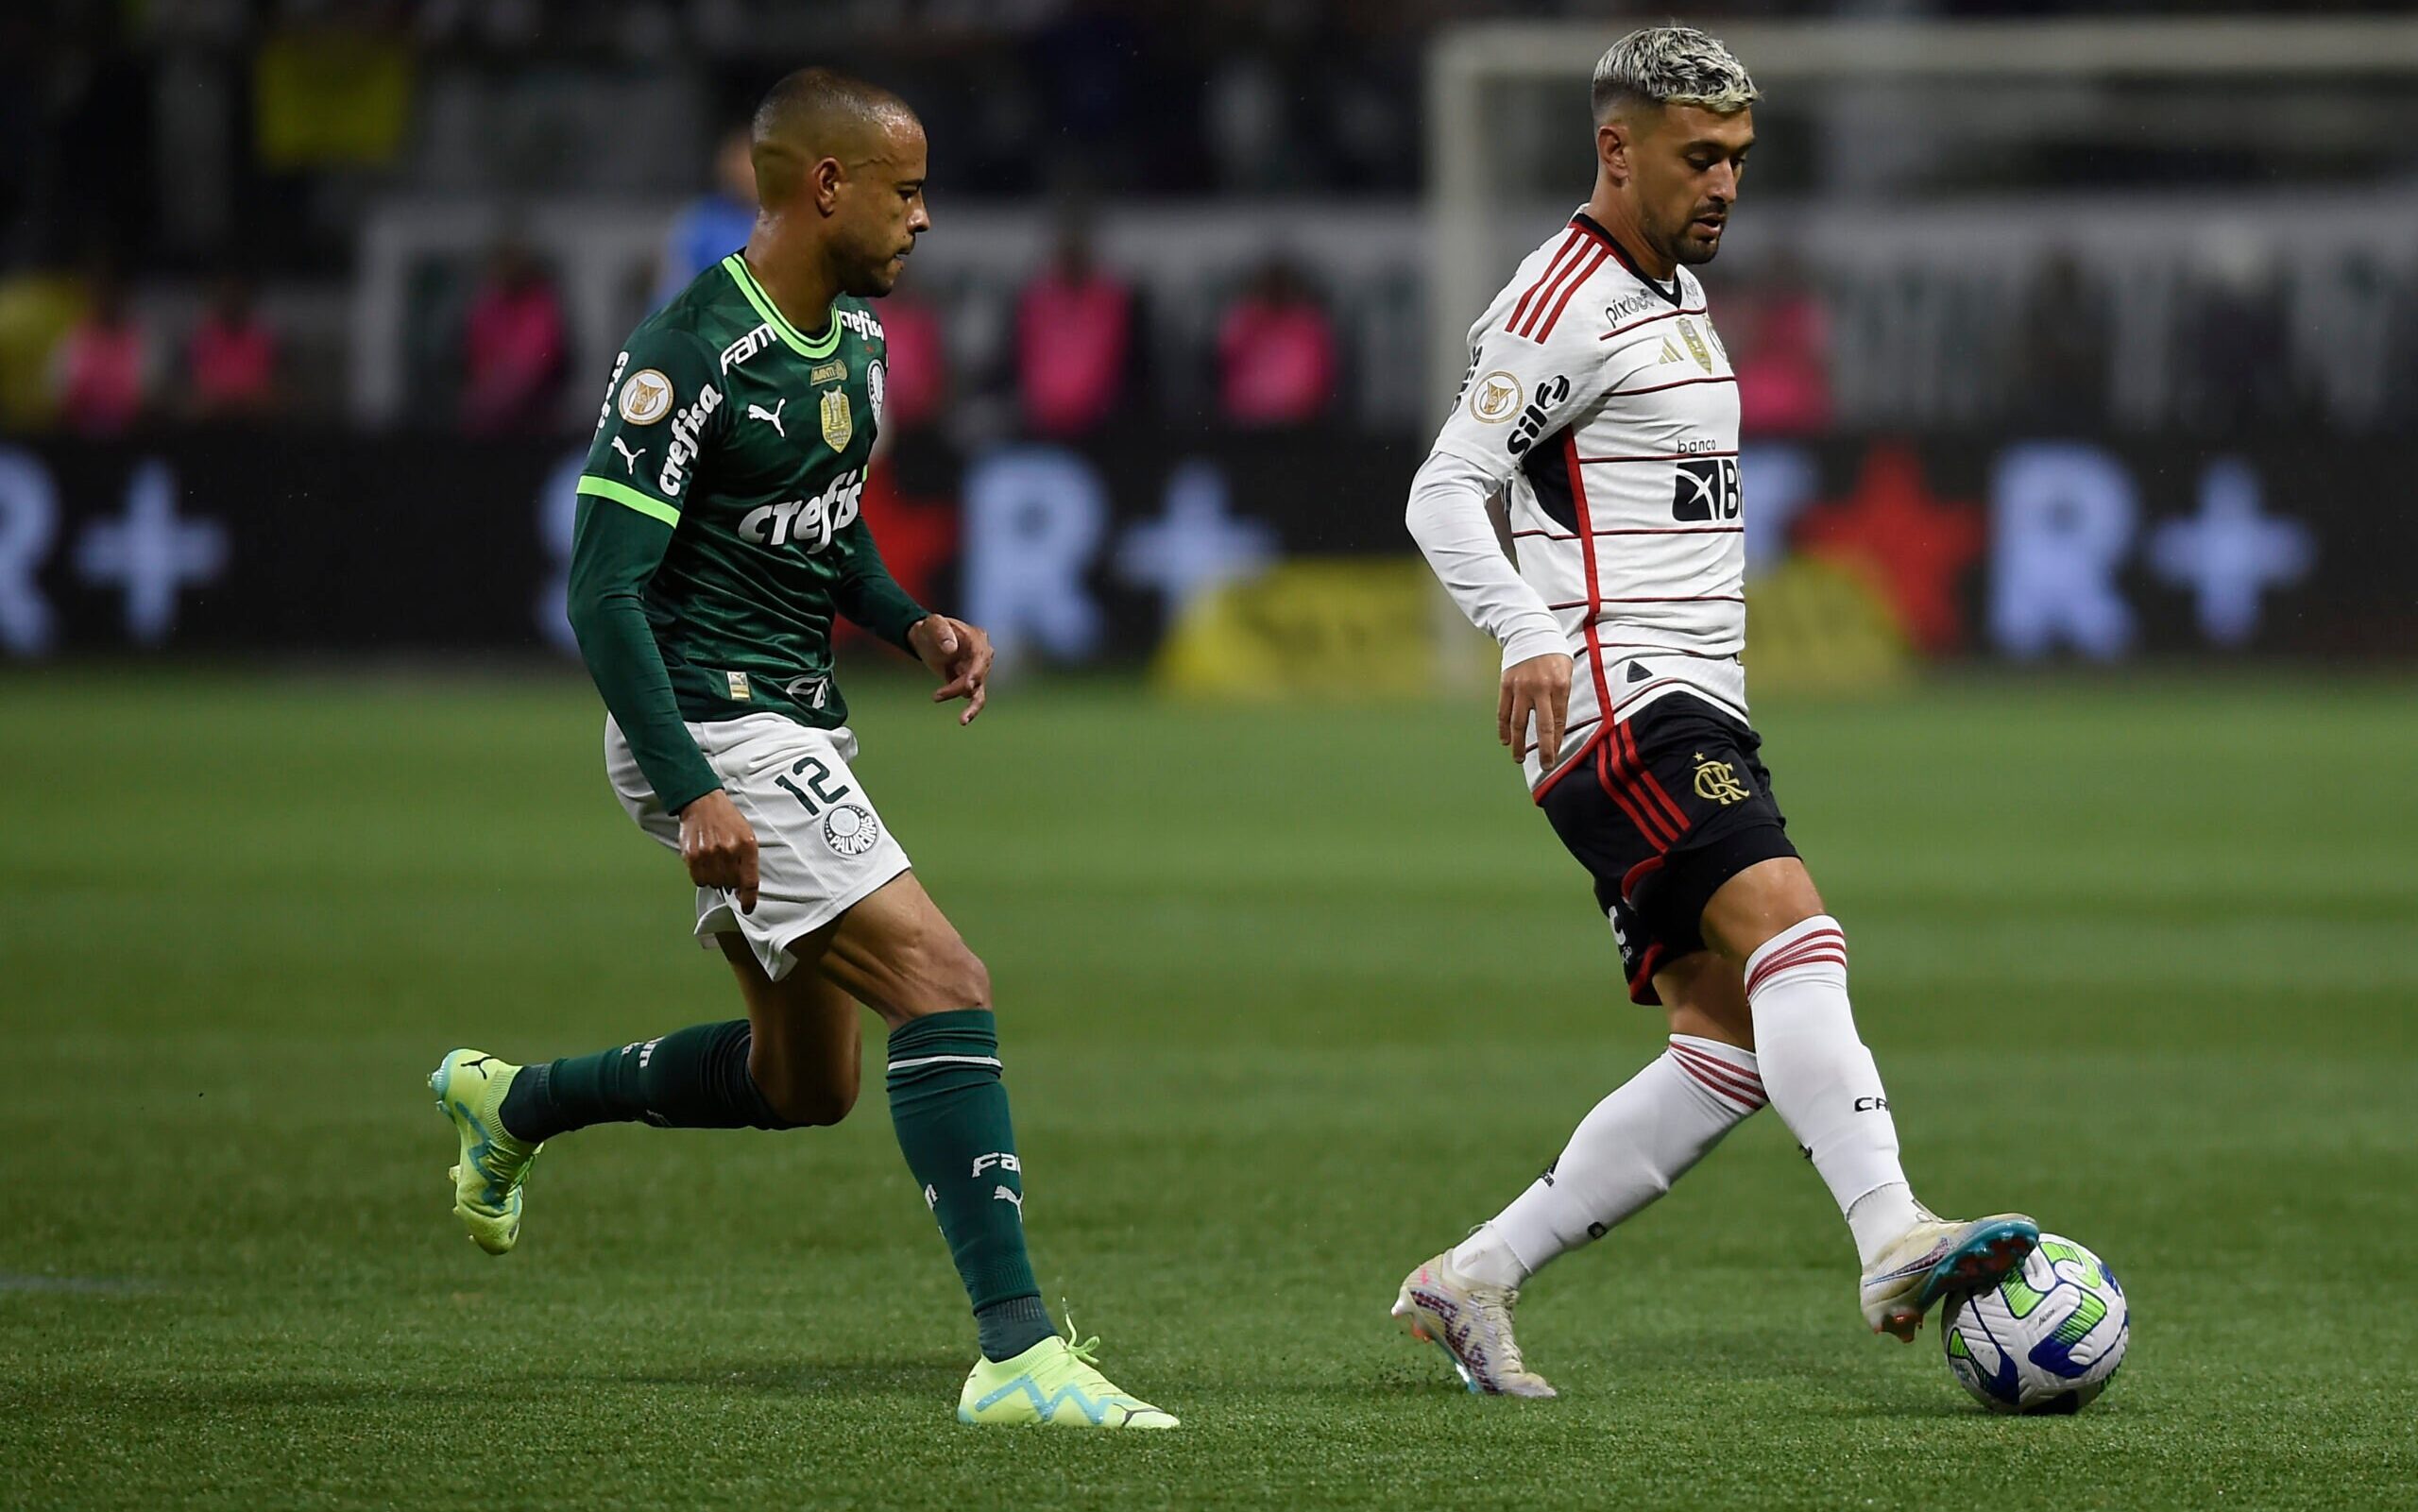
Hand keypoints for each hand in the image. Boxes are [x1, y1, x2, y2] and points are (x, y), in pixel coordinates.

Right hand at [678, 788, 758, 912]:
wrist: (703, 803)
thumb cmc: (727, 819)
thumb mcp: (747, 835)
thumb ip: (748, 861)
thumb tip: (742, 889)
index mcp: (746, 845)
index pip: (749, 881)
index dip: (749, 899)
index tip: (748, 907)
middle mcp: (728, 850)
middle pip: (730, 884)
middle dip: (730, 881)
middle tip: (727, 867)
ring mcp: (709, 853)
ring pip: (714, 883)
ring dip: (715, 879)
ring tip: (715, 862)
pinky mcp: (692, 855)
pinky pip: (698, 879)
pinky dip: (702, 876)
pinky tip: (705, 863)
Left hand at [909, 614, 993, 725]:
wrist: (926, 638)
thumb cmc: (931, 628)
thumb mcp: (933, 624)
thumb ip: (941, 632)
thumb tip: (950, 649)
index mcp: (978, 639)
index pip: (981, 657)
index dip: (976, 672)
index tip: (967, 685)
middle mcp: (982, 656)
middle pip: (978, 675)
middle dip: (962, 687)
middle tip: (939, 695)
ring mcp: (977, 670)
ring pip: (978, 691)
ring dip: (971, 706)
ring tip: (963, 720)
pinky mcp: (969, 683)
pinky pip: (972, 698)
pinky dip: (969, 709)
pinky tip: (963, 720)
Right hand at [1498, 652, 1573, 763]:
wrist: (1529, 631)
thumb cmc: (1553, 654)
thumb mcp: (1566, 671)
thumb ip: (1561, 696)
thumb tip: (1557, 726)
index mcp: (1560, 685)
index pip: (1559, 721)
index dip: (1557, 741)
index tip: (1556, 756)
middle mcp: (1540, 688)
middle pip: (1542, 727)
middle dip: (1545, 750)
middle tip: (1546, 766)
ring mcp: (1521, 687)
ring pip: (1519, 722)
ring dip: (1519, 744)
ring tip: (1519, 758)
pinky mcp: (1506, 685)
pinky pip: (1503, 711)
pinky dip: (1503, 728)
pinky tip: (1504, 740)